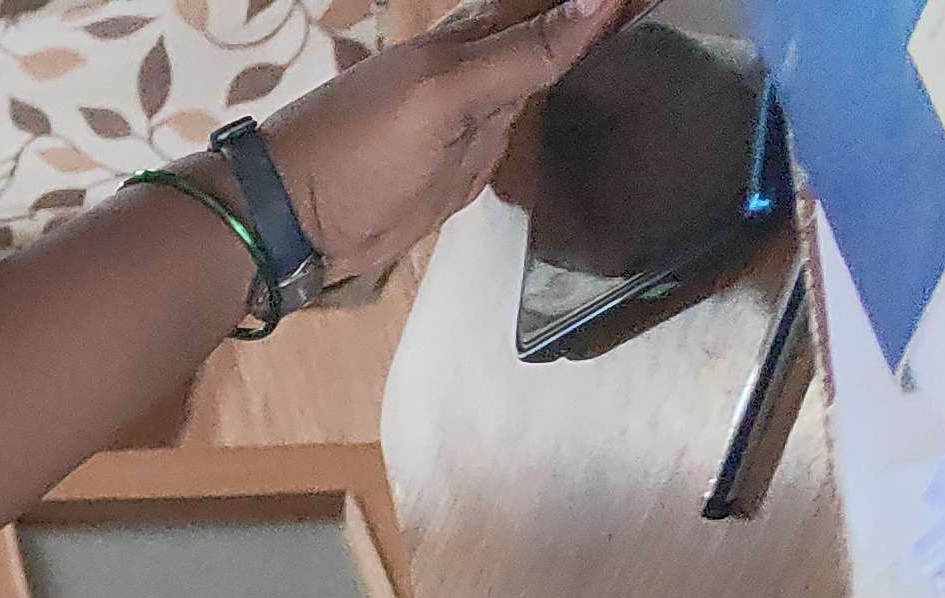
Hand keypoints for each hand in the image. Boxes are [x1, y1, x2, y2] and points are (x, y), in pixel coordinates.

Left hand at [250, 0, 636, 291]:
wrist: (285, 228)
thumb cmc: (353, 154)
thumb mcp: (446, 97)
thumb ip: (523, 52)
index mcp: (475, 39)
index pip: (556, 7)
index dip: (604, 8)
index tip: (657, 5)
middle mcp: (480, 72)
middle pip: (553, 33)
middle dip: (599, 25)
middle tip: (659, 21)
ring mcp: (471, 119)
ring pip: (540, 81)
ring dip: (582, 63)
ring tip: (647, 47)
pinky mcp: (461, 166)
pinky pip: (516, 132)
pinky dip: (549, 118)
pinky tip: (589, 112)